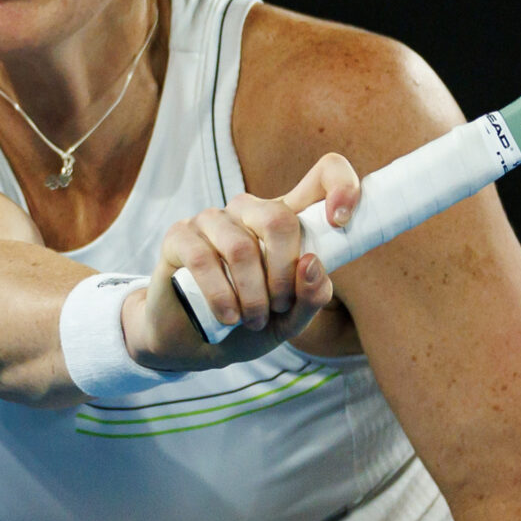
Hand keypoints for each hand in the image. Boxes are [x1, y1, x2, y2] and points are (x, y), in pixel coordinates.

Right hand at [125, 151, 360, 365]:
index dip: (341, 186)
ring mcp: (212, 219)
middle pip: (279, 219)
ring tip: (252, 321)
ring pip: (242, 247)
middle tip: (278, 308)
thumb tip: (312, 264)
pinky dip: (221, 296)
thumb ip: (311, 297)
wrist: (193, 343)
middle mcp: (249, 211)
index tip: (341, 220)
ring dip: (252, 296)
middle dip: (284, 275)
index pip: (323, 176)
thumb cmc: (247, 323)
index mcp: (285, 221)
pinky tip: (228, 316)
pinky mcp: (180, 235)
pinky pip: (202, 259)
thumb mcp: (290, 321)